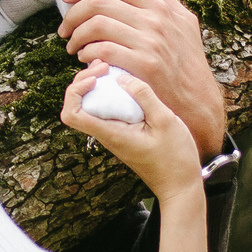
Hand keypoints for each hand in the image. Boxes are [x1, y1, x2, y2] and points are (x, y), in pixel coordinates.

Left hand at [56, 0, 226, 159]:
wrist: (197, 100)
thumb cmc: (186, 61)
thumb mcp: (183, 22)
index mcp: (160, 5)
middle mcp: (156, 20)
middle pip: (99, 2)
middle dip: (73, 14)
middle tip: (64, 29)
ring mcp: (150, 42)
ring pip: (97, 25)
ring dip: (77, 35)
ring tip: (73, 46)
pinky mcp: (144, 65)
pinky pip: (103, 50)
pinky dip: (87, 52)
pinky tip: (85, 58)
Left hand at [63, 63, 202, 201]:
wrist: (179, 185)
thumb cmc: (175, 157)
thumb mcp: (165, 122)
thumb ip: (144, 97)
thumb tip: (121, 77)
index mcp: (111, 134)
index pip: (72, 115)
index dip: (75, 91)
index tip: (95, 78)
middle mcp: (106, 135)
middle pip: (77, 105)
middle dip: (84, 81)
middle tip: (104, 65)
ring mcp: (113, 135)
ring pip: (90, 106)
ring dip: (96, 85)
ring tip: (111, 68)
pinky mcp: (122, 133)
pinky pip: (106, 110)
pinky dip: (109, 93)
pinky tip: (124, 83)